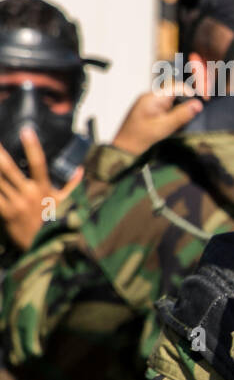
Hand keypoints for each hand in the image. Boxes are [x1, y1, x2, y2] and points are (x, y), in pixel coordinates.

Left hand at [0, 128, 82, 249]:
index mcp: (44, 189)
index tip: (26, 131)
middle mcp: (28, 194)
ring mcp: (15, 204)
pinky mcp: (5, 214)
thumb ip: (73, 185)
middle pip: (9, 169)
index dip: (32, 147)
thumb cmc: (57, 223)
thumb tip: (81, 169)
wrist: (48, 249)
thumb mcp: (68, 203)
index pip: (39, 163)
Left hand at [111, 84, 203, 156]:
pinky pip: (168, 108)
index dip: (193, 93)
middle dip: (187, 103)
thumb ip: (181, 115)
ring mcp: (151, 104)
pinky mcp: (152, 111)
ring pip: (173, 102)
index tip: (205, 101)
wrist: (123, 148)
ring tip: (181, 123)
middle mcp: (151, 98)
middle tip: (195, 114)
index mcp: (153, 98)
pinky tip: (175, 125)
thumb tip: (197, 105)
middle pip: (176, 93)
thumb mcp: (163, 127)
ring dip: (181, 111)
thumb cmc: (138, 138)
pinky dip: (175, 116)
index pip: (177, 87)